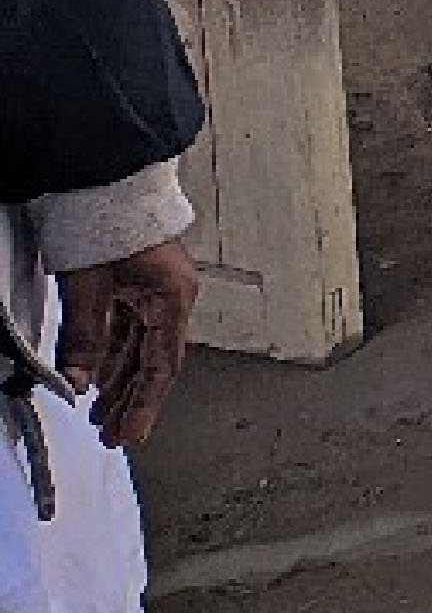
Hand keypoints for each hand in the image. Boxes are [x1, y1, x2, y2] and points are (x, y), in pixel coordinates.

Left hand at [54, 238, 198, 449]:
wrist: (102, 177)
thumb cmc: (105, 220)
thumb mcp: (88, 287)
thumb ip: (84, 339)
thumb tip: (77, 383)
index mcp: (172, 297)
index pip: (160, 364)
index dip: (144, 404)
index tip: (129, 434)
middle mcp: (171, 296)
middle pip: (153, 360)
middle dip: (131, 399)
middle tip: (113, 434)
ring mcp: (156, 289)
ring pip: (140, 347)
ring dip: (120, 380)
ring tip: (100, 412)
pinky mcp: (139, 283)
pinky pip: (129, 329)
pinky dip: (113, 355)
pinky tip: (99, 374)